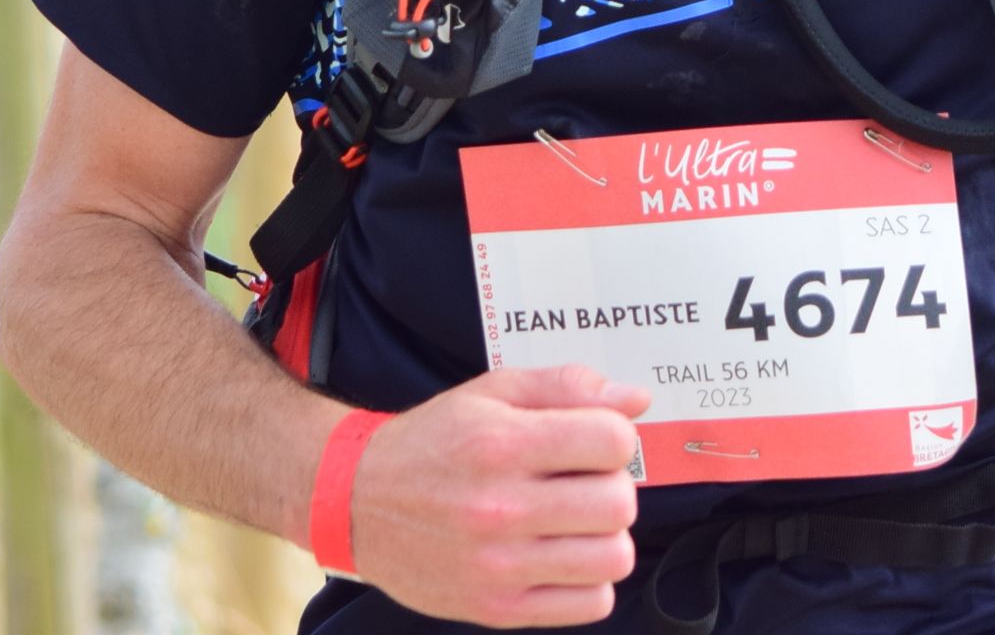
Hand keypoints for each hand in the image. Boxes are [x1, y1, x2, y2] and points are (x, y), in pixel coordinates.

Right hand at [348, 365, 650, 626]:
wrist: (356, 502)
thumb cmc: (433, 442)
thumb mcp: (491, 393)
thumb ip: (566, 387)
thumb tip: (637, 400)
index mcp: (501, 444)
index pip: (612, 441)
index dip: (613, 437)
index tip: (590, 442)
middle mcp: (500, 507)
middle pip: (619, 503)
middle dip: (612, 486)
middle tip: (582, 483)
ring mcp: (500, 565)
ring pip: (614, 557)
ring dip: (606, 536)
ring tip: (574, 522)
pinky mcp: (498, 607)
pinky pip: (591, 603)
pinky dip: (590, 580)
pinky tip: (562, 556)